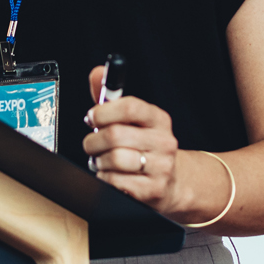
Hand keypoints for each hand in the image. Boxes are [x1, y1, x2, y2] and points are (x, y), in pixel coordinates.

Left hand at [80, 63, 184, 213]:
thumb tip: (97, 72)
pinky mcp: (153, 190)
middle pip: (116, 135)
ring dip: (98, 161)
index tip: (92, 117)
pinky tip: (110, 175)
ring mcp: (161, 167)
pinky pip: (115, 181)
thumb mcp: (131, 121)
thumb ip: (110, 98)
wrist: (171, 182)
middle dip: (94, 140)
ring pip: (114, 159)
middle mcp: (164, 142)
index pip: (130, 107)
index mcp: (158, 119)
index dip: (104, 111)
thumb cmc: (143, 147)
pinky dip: (104, 178)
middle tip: (92, 143)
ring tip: (102, 160)